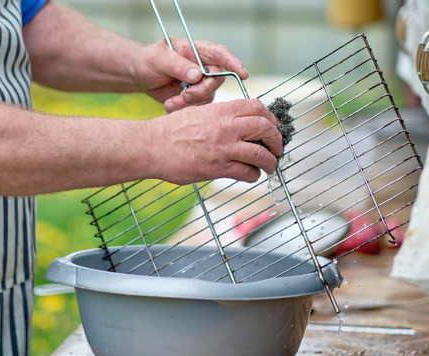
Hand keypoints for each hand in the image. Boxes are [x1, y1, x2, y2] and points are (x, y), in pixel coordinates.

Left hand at [133, 38, 247, 112]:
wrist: (140, 75)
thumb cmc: (149, 60)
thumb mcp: (159, 58)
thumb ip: (178, 65)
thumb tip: (198, 74)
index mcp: (198, 51)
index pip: (221, 54)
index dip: (233, 63)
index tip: (242, 74)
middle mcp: (203, 67)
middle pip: (216, 80)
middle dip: (202, 91)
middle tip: (185, 95)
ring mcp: (200, 84)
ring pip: (207, 96)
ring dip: (190, 102)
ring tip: (171, 102)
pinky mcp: (194, 98)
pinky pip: (196, 107)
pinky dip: (183, 109)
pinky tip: (169, 105)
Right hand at [149, 99, 281, 183]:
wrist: (151, 146)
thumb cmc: (170, 131)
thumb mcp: (197, 112)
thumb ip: (219, 115)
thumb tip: (236, 122)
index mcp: (221, 110)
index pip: (257, 107)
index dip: (271, 117)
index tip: (273, 125)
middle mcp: (226, 126)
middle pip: (265, 128)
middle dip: (276, 139)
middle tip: (277, 147)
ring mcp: (223, 147)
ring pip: (260, 153)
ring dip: (270, 161)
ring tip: (270, 166)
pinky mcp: (217, 167)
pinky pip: (246, 172)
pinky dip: (253, 175)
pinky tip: (251, 175)